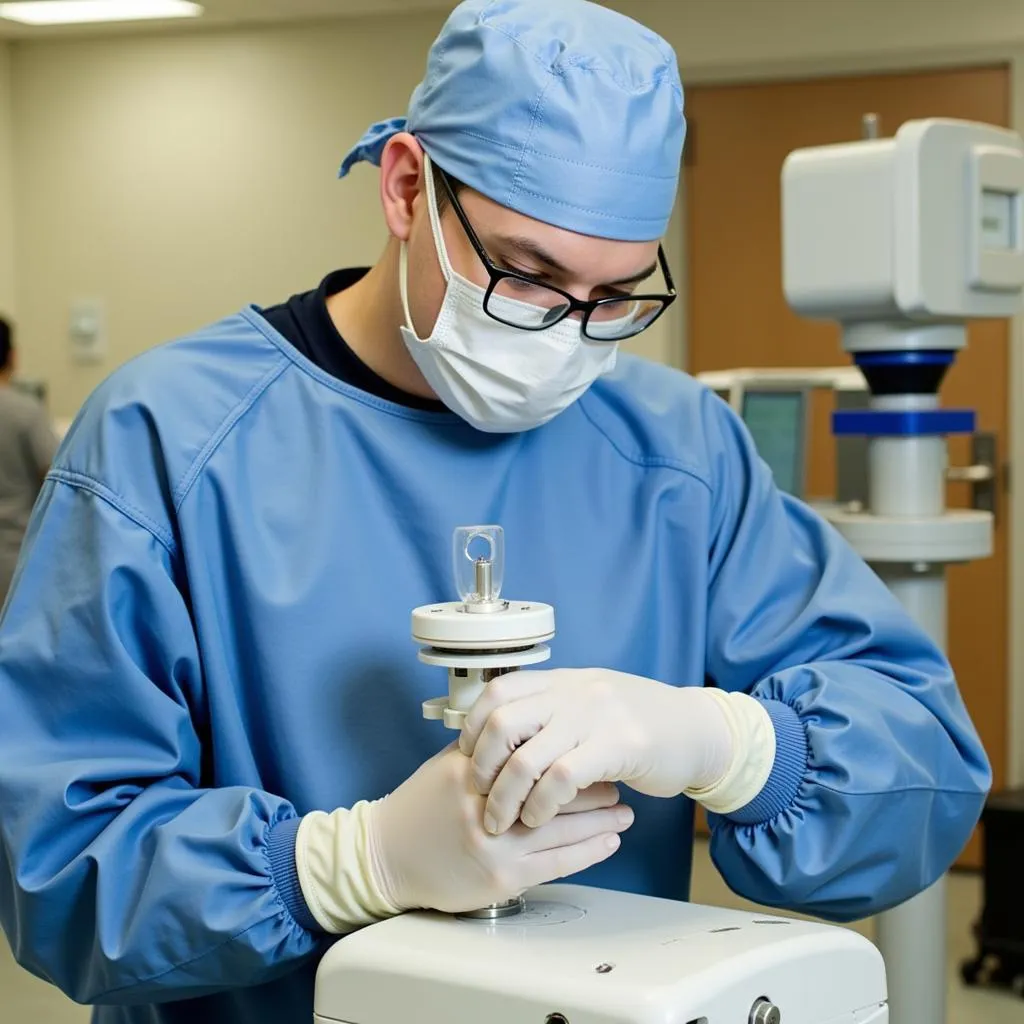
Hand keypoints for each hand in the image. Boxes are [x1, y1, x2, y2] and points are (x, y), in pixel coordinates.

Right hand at [365, 744, 633, 914]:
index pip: (532, 756)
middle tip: (620, 776)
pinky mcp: (501, 880)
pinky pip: (555, 864)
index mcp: (474, 772)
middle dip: (592, 786)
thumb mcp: (448, 766)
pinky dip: (587, 852)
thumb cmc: (420, 808)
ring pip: (561, 829)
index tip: (593, 746)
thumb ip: (488, 750)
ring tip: (625, 811)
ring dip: (600, 820)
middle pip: (553, 791)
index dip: (567, 751)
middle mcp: (486, 807)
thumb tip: (531, 726)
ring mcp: (495, 846)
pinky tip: (609, 842)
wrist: (387, 856)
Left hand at [460, 669, 733, 833]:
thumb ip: (551, 709)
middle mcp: (574, 692)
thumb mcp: (590, 701)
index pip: (498, 691)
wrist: (697, 729)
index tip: (466, 754)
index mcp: (562, 680)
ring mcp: (595, 717)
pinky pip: (562, 778)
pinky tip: (539, 818)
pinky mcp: (618, 746)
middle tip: (478, 792)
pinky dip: (541, 805)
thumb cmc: (641, 722)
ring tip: (502, 820)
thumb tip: (501, 732)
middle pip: (502, 723)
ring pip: (526, 757)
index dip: (473, 725)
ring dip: (506, 797)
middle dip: (481, 765)